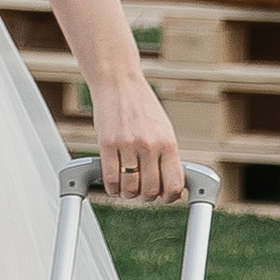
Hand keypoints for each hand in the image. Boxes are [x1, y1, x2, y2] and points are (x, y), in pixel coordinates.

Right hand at [92, 71, 185, 205]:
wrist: (119, 83)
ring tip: (127, 188)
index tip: (164, 197)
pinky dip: (112, 188)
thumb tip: (172, 185)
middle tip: (142, 192)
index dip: (169, 197)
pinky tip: (114, 184)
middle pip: (150, 190)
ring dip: (128, 194)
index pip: (173, 184)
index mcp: (168, 143)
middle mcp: (149, 145)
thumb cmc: (142, 107)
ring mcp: (127, 144)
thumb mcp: (163, 129)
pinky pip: (110, 179)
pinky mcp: (106, 143)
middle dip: (146, 197)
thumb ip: (167, 157)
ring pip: (130, 188)